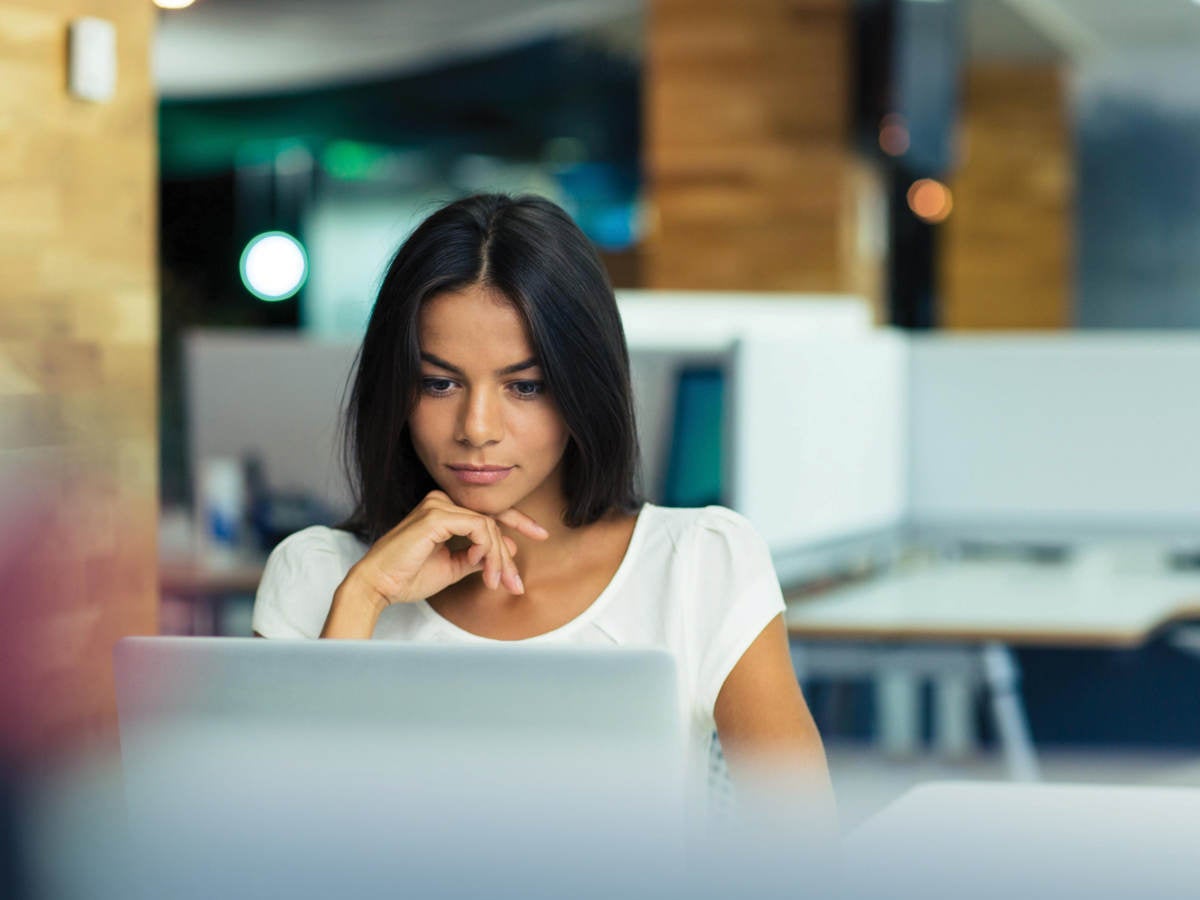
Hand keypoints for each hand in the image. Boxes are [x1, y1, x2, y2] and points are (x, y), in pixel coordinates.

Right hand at [349, 491, 548, 606]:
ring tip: (496, 583)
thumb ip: (477, 556)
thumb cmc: (407, 577)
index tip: (540, 535)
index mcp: (443, 509)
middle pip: (492, 520)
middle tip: (517, 582)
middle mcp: (441, 501)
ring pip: (489, 527)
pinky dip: (488, 551)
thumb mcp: (452, 567)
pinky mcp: (437, 515)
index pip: (487, 512)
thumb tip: (507, 550)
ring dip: (498, 559)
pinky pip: (480, 528)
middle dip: (508, 554)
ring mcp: (439, 505)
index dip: (518, 522)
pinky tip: (485, 571)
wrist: (378, 586)